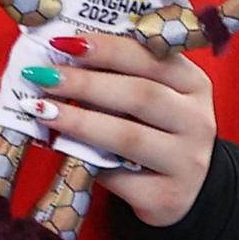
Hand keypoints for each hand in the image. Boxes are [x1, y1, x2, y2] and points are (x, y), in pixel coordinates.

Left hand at [26, 32, 217, 225]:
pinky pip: (119, 175)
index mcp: (193, 84)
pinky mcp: (167, 197)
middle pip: (140, 95)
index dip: (107, 48)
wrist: (185, 188)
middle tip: (44, 76)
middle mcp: (196, 121)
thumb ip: (119, 73)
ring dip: (79, 121)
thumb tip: (59, 53)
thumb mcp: (152, 93)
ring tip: (41, 109)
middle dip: (85, 83)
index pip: (151, 57)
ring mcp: (185, 161)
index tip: (64, 43)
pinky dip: (86, 159)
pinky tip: (60, 146)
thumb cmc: (154, 128)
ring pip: (128, 136)